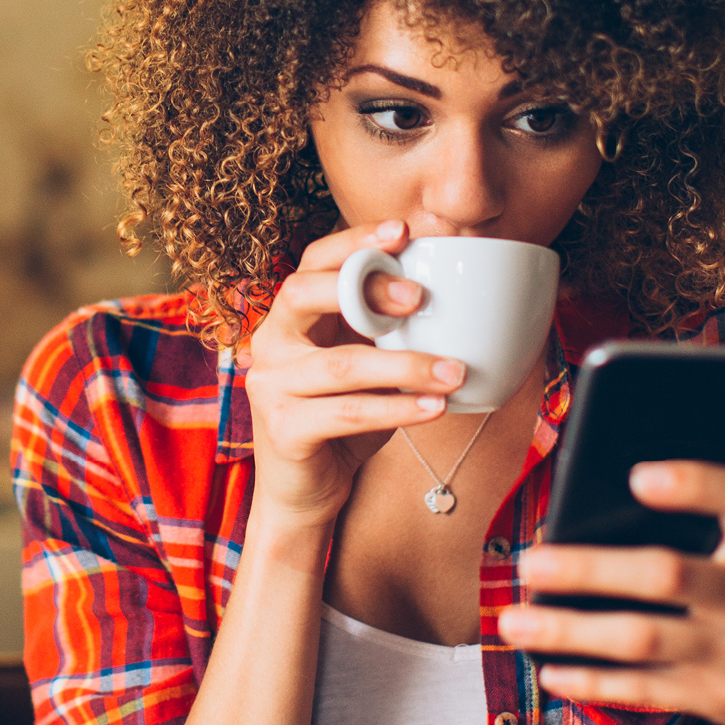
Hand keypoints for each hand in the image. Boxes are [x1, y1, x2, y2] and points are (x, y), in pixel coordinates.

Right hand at [240, 219, 464, 547]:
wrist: (305, 494)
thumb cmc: (342, 421)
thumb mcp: (365, 365)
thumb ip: (386, 330)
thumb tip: (454, 294)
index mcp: (290, 318)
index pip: (313, 262)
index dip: (353, 241)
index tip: (403, 230)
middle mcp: (270, 343)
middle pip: (305, 292)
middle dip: (366, 286)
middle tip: (422, 297)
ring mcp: (270, 386)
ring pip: (342, 364)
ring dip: (405, 365)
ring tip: (454, 370)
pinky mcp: (284, 429)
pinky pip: (348, 412)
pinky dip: (398, 409)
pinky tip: (435, 407)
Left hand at [498, 461, 724, 724]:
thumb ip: (698, 531)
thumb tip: (585, 523)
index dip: (693, 485)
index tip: (637, 477)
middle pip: (667, 574)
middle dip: (590, 568)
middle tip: (528, 562)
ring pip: (642, 638)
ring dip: (570, 630)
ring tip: (514, 621)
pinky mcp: (721, 699)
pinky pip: (644, 689)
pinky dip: (592, 680)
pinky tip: (550, 670)